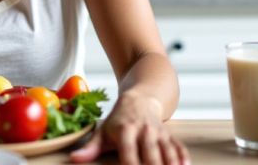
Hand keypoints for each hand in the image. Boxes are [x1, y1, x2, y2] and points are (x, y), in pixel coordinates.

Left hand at [70, 92, 189, 164]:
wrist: (139, 100)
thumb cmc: (118, 120)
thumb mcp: (102, 132)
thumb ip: (90, 148)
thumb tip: (74, 159)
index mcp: (125, 130)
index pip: (129, 152)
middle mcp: (144, 131)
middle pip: (151, 154)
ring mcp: (159, 133)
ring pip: (167, 151)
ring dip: (171, 164)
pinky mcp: (170, 136)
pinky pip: (179, 147)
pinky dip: (183, 158)